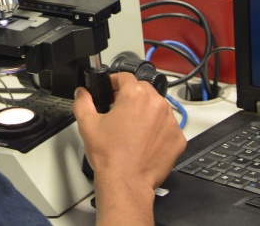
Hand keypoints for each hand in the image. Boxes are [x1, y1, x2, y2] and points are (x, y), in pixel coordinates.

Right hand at [73, 72, 185, 224]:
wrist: (126, 182)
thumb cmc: (109, 155)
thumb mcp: (86, 123)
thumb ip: (82, 101)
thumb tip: (82, 93)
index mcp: (135, 96)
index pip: (125, 76)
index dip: (114, 81)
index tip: (110, 87)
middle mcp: (156, 105)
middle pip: (144, 89)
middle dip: (131, 95)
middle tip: (118, 108)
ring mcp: (171, 122)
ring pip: (157, 106)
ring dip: (146, 111)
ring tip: (132, 126)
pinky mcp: (178, 138)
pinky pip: (168, 125)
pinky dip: (158, 128)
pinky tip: (144, 139)